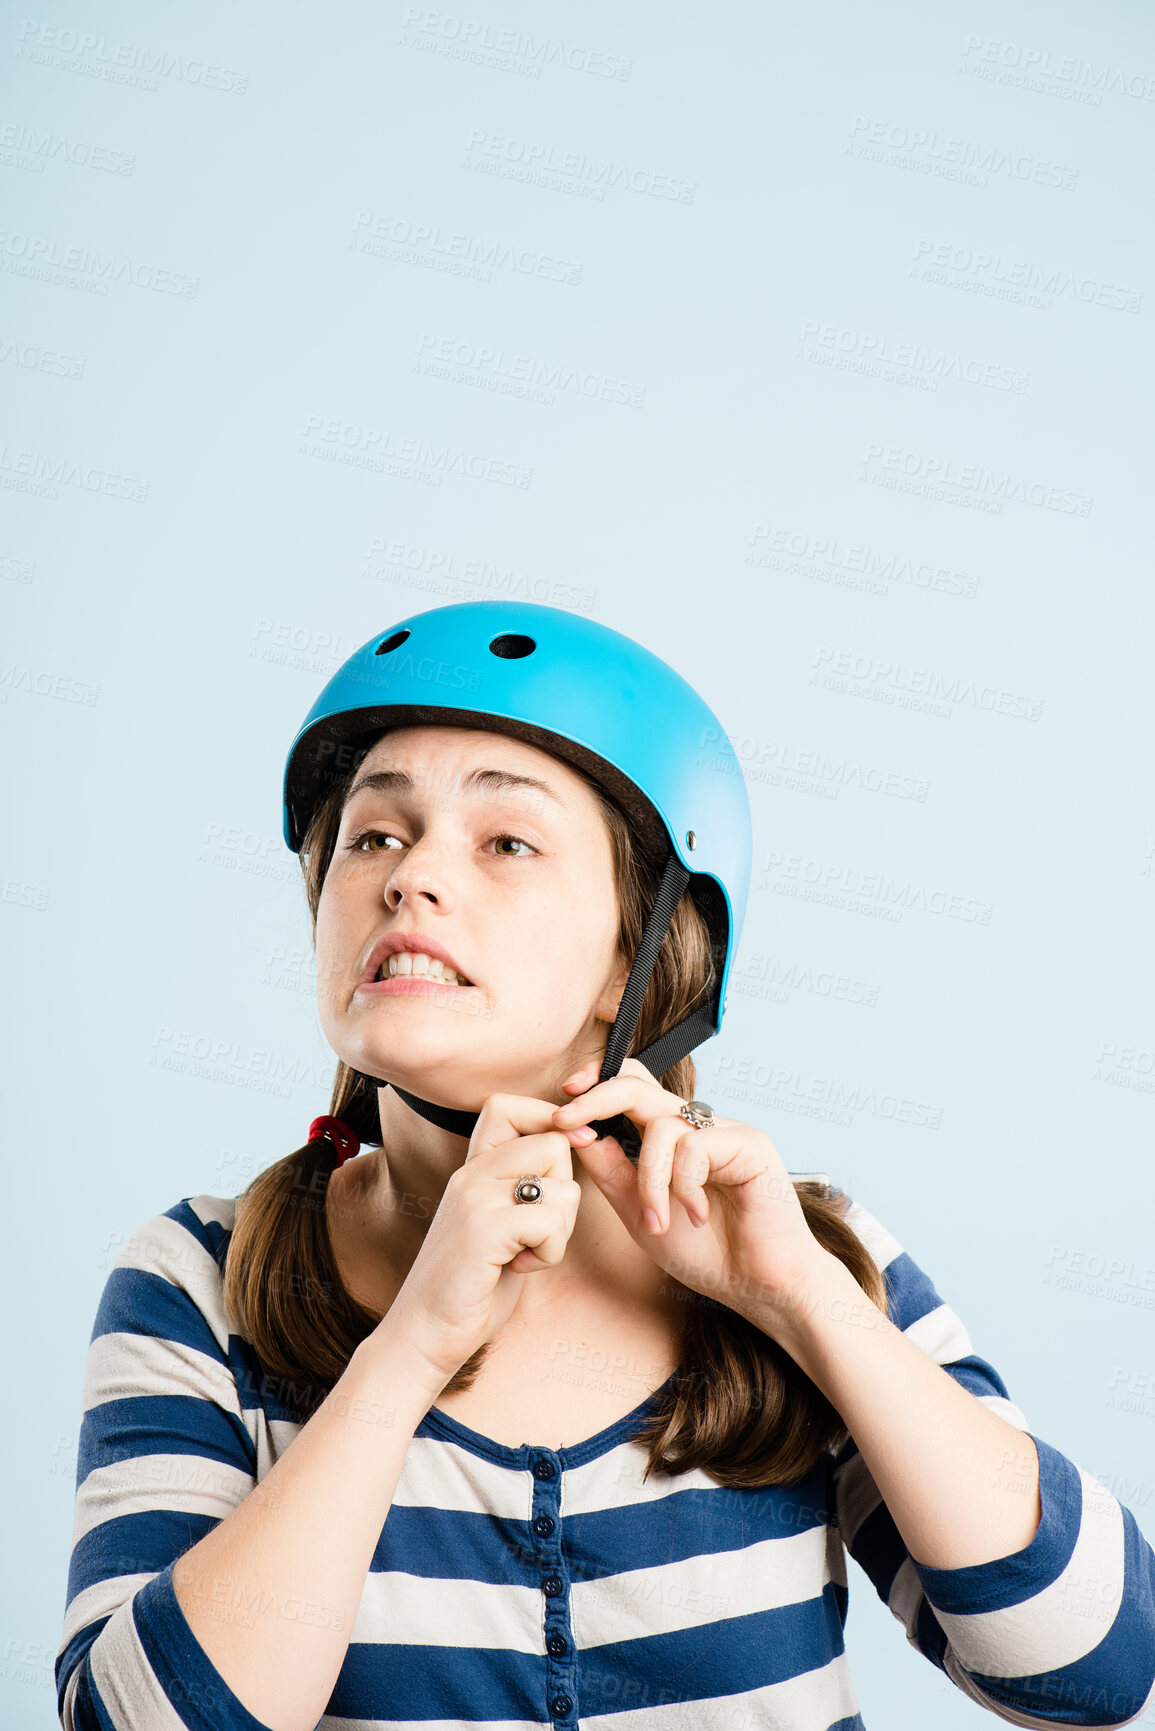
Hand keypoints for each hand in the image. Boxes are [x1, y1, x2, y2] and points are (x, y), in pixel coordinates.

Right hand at [387, 1091, 582, 1384]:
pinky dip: (550, 1253)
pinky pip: (551, 1221)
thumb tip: (572, 1148)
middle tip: (538, 1231)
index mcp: (471, 1169)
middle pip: (555, 1144)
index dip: (547, 1126)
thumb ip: (523, 1188)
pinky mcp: (483, 1229)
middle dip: (565, 1190)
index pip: (509, 1105)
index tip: (555, 1172)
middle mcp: (471, 1174)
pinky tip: (521, 1268)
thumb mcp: (497, 1224)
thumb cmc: (470, 1286)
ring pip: (562, 1186)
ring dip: (560, 1230)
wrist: (422, 1335)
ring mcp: (474, 1198)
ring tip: (525, 1254)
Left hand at [551, 1057, 831, 1324]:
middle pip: (639, 1086)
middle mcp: (698, 1125)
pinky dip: (684, 1186)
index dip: (596, 1083)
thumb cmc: (705, 1252)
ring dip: (648, 1180)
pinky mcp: (750, 1144)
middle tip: (565, 1120)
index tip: (562, 1105)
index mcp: (671, 1136)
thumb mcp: (639, 1211)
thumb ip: (611, 1171)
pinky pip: (694, 1147)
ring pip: (661, 1126)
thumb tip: (576, 1132)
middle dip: (595, 1099)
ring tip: (657, 1221)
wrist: (758, 1286)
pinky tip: (698, 1215)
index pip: (631, 1087)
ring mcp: (726, 1130)